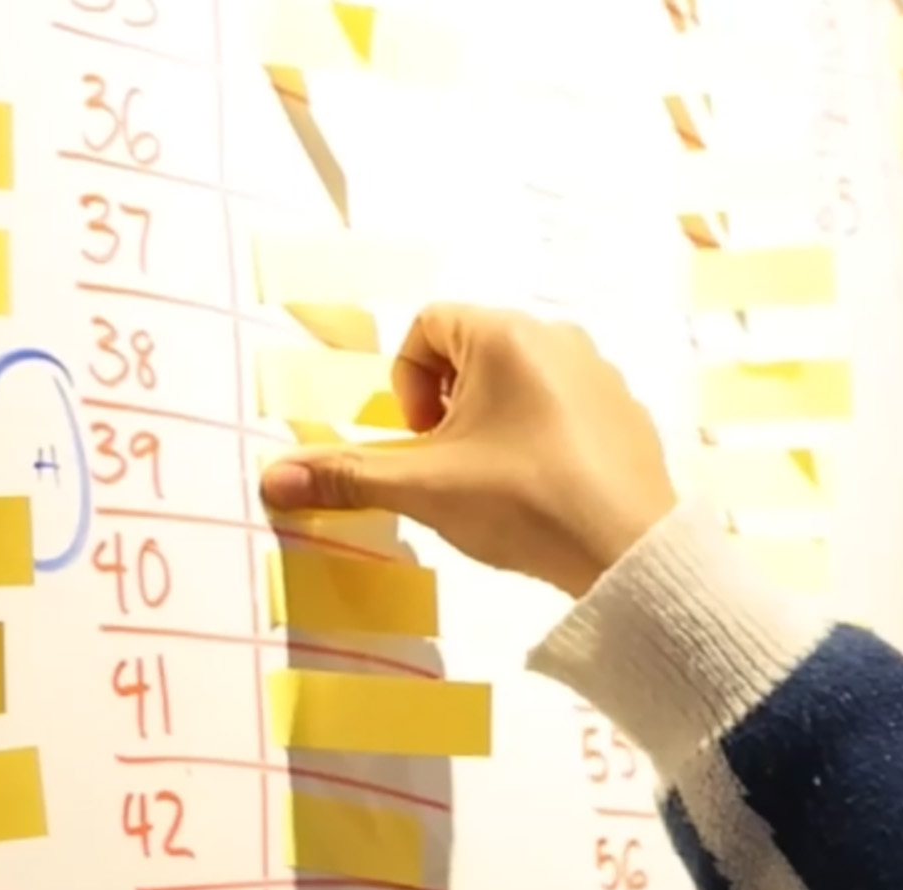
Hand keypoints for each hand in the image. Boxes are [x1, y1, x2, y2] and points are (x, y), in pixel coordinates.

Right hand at [259, 305, 674, 596]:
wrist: (629, 553)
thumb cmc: (525, 503)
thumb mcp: (424, 488)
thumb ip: (348, 476)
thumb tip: (272, 479)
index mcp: (507, 334)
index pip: (428, 324)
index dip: (407, 381)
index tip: (419, 437)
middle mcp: (560, 339)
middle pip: (476, 351)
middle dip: (448, 403)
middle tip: (450, 462)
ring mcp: (603, 377)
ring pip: (524, 382)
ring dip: (493, 422)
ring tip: (494, 481)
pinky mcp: (630, 418)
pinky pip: (568, 411)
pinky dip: (541, 440)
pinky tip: (543, 493)